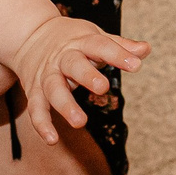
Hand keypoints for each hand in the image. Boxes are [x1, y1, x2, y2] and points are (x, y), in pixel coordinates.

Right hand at [10, 13, 148, 145]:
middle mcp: (62, 58)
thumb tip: (145, 50)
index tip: (136, 65)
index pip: (101, 46)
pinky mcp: (35, 90)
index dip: (118, 55)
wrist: (30, 34)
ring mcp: (47, 74)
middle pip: (73, 65)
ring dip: (65, 105)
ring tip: (79, 122)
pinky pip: (36, 108)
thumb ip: (120, 46)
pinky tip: (52, 140)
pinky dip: (42, 124)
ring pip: (53, 88)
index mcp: (81, 42)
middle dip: (86, 75)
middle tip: (102, 87)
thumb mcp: (95, 36)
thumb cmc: (72, 39)